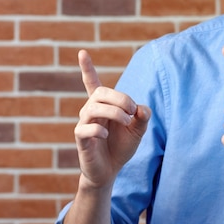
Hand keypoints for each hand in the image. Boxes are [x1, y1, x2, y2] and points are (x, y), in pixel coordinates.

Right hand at [75, 50, 150, 189]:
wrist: (110, 171)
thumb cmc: (121, 147)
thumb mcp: (138, 131)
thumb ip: (143, 117)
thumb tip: (142, 108)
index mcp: (103, 105)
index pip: (92, 82)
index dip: (87, 68)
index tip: (82, 52)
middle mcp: (90, 110)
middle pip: (100, 92)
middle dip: (120, 98)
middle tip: (133, 111)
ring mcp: (84, 123)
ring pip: (93, 107)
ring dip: (114, 112)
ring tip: (127, 122)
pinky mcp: (81, 138)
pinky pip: (85, 128)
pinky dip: (99, 129)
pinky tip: (107, 135)